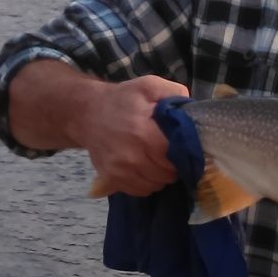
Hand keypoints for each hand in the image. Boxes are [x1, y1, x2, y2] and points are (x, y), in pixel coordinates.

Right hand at [81, 75, 190, 196]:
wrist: (85, 113)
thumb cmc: (121, 99)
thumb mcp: (148, 86)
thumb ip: (174, 93)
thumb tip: (192, 107)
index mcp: (142, 132)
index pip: (174, 155)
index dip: (183, 153)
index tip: (185, 147)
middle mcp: (131, 156)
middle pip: (167, 173)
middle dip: (174, 165)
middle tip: (170, 153)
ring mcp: (119, 170)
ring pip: (155, 185)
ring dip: (161, 176)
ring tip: (157, 160)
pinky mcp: (111, 179)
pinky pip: (140, 190)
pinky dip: (147, 182)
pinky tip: (145, 168)